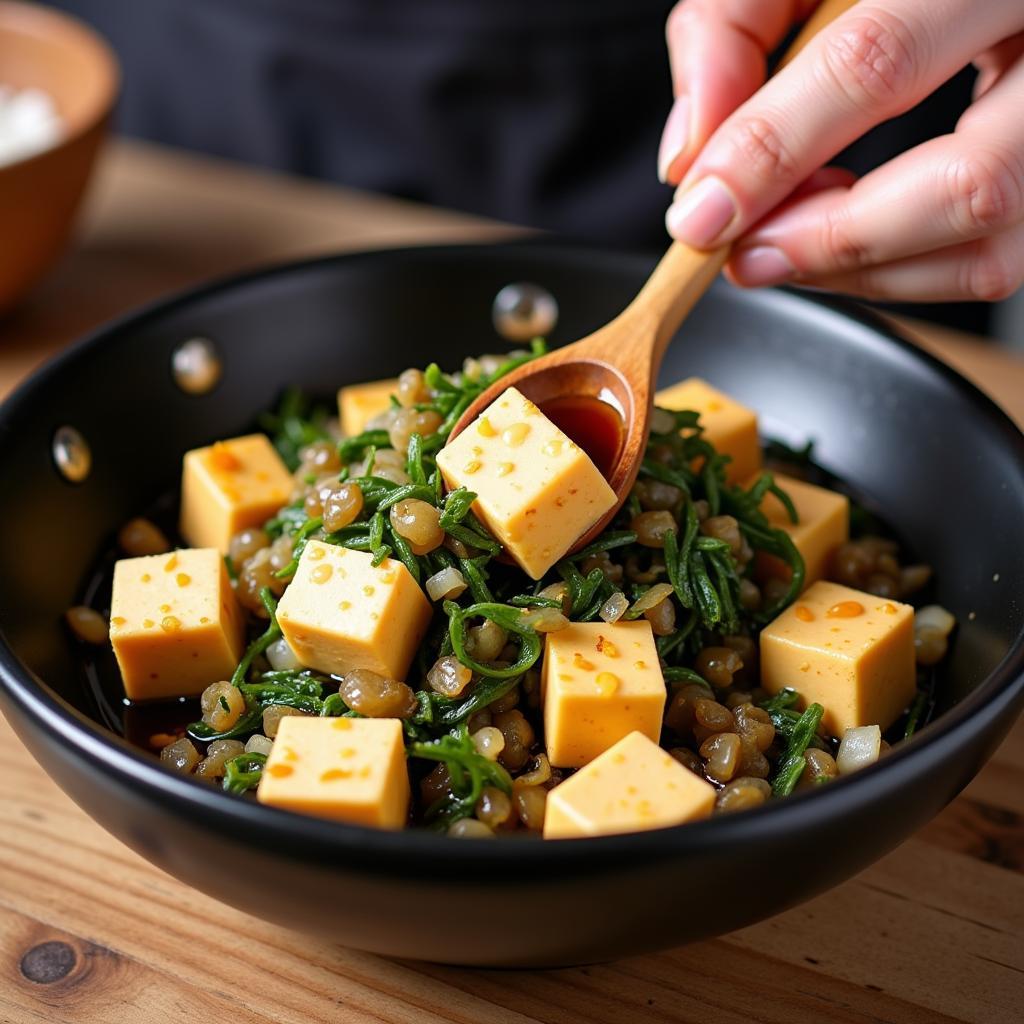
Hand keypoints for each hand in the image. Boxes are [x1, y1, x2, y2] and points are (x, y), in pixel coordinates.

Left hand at [659, 0, 1023, 301]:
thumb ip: (732, 27)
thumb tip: (690, 154)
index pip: (875, 63)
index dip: (774, 151)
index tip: (702, 211)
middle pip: (967, 182)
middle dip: (831, 240)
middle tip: (744, 252)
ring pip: (990, 243)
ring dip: (864, 271)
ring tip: (784, 244)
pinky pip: (995, 260)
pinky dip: (900, 272)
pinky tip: (845, 233)